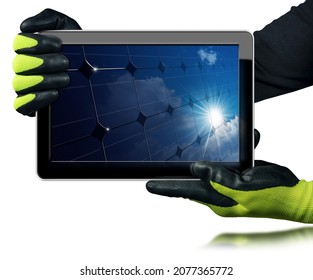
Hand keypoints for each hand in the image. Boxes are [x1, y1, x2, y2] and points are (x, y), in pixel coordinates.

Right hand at [12, 9, 80, 115]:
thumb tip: (25, 26)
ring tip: (65, 79)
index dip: (36, 43)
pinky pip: (21, 105)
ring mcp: (26, 87)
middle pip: (20, 64)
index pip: (19, 43)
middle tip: (65, 63)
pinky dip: (36, 99)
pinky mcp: (31, 105)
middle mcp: (25, 68)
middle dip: (44, 62)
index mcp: (30, 49)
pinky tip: (54, 94)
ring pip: (21, 83)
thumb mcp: (68, 28)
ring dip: (45, 80)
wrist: (95, 74)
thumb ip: (48, 19)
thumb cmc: (79, 52)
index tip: (58, 45)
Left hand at [147, 159, 312, 222]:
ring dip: (204, 160)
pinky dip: (227, 155)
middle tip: (159, 171)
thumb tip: (196, 169)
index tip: (149, 185)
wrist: (293, 193)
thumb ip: (220, 178)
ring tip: (193, 154)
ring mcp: (227, 186)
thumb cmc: (274, 194)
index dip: (166, 188)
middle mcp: (219, 193)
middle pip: (192, 182)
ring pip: (208, 170)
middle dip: (177, 175)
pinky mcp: (235, 178)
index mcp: (219, 198)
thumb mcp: (246, 187)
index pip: (186, 191)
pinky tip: (233, 143)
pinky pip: (223, 166)